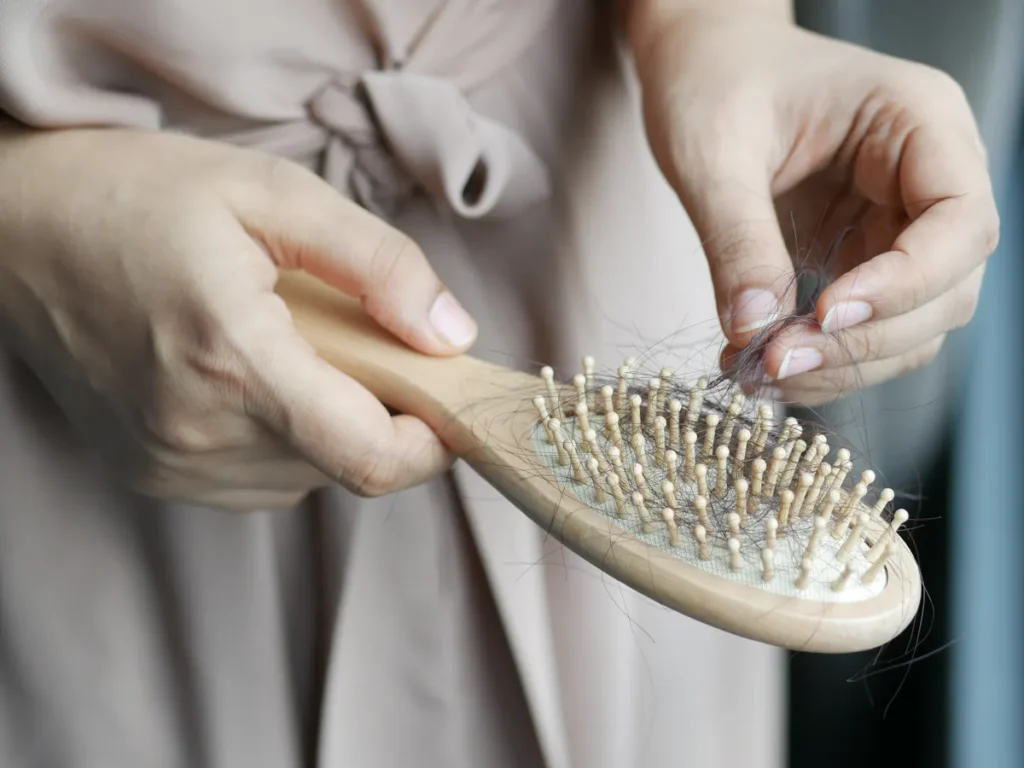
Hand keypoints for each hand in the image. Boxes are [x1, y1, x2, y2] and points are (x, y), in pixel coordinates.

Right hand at [0, 129, 476, 508]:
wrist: (12, 229)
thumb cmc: (138, 197)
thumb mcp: (273, 194)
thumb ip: (378, 265)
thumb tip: (452, 335)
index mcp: (234, 360)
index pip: (372, 459)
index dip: (434, 443)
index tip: (448, 399)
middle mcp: (199, 433)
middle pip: (348, 465)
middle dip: (381, 411)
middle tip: (356, 338)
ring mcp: (170, 464)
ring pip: (307, 476)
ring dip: (330, 423)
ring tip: (291, 347)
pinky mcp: (153, 472)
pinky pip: (260, 478)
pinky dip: (284, 436)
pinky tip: (252, 375)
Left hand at [629, 6, 998, 404]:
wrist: (703, 66)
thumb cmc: (714, 79)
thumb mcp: (714, 153)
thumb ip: (737, 239)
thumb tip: (753, 330)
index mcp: (917, 121)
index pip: (959, 221)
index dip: (905, 283)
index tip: (824, 315)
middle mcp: (926, 177)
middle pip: (947, 289)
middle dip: (863, 341)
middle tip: (773, 363)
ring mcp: (898, 224)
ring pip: (911, 325)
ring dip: (840, 364)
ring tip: (753, 373)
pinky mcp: (861, 258)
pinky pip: (863, 328)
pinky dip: (819, 358)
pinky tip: (755, 364)